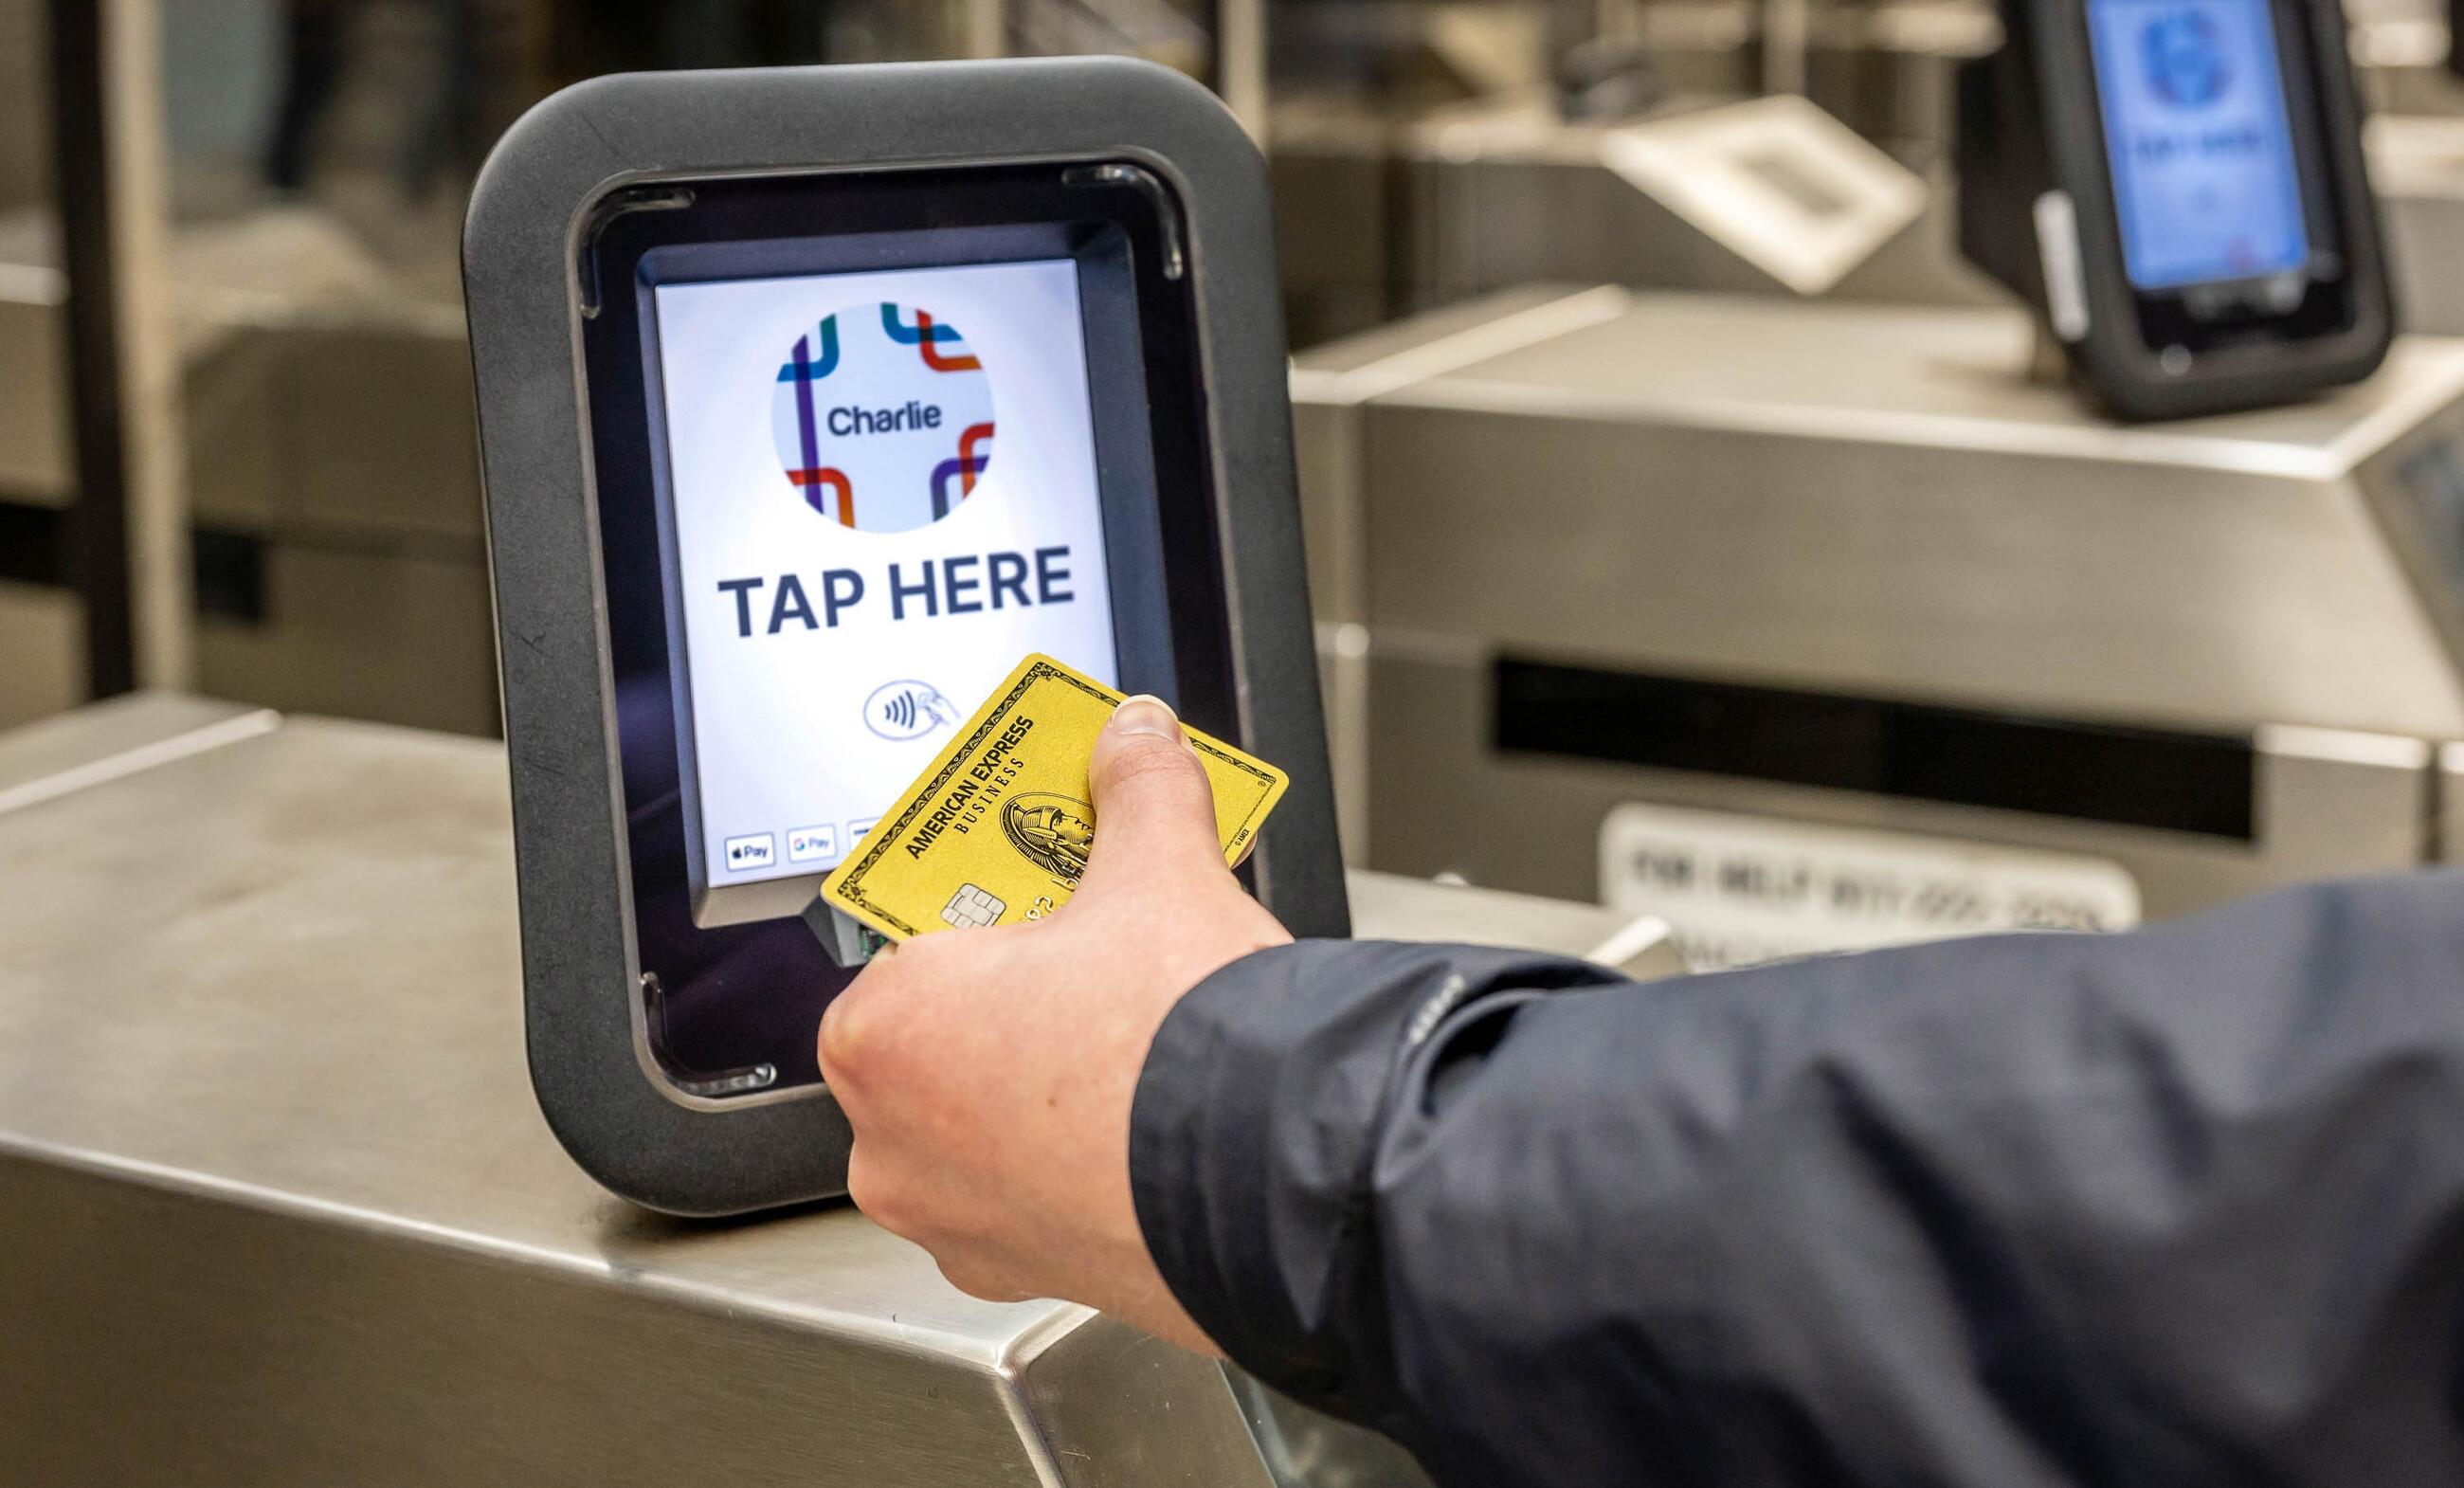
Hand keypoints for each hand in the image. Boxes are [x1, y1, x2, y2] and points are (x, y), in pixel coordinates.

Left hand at [816, 695, 1291, 1352]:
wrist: (1284, 1181)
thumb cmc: (1184, 1048)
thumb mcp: (1162, 872)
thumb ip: (1138, 789)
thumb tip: (1136, 739)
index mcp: (886, 1029)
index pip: (906, 941)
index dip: (982, 912)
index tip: (1033, 897)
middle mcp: (891, 1141)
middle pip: (939, 1036)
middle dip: (1009, 999)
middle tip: (1089, 961)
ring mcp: (953, 1221)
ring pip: (977, 1124)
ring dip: (1034, 1085)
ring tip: (1124, 1040)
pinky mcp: (1021, 1273)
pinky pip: (1026, 1195)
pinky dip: (1068, 1160)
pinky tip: (1138, 1119)